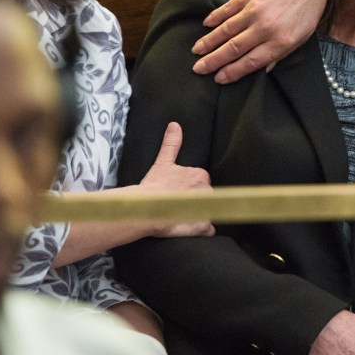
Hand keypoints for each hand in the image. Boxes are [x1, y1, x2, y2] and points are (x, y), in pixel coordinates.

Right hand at [138, 122, 214, 237]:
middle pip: (204, 197)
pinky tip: (187, 227)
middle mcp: (208, 191)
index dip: (188, 188)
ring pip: (207, 211)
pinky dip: (200, 229)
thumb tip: (175, 125)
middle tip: (176, 204)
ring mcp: (206, 210)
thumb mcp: (163, 161)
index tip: (177, 192)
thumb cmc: (154, 185)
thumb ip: (172, 143)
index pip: (200, 182)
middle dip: (194, 201)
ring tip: (180, 216)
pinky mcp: (203, 226)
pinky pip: (208, 228)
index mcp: (201, 175)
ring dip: (197, 214)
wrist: (147, 208)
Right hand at [191, 0, 328, 83]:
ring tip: (196, 51)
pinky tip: (206, 25)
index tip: (218, 78)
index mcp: (279, 41)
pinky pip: (228, 8)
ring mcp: (255, 9)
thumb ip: (278, 55)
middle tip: (198, 69)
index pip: (251, 62)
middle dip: (214, 60)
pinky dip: (215, 17)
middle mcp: (265, 27)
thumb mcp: (299, 39)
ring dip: (209, 41)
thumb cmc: (305, 13)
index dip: (232, 72)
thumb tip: (260, 71)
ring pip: (227, 29)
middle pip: (234, 48)